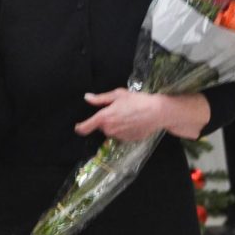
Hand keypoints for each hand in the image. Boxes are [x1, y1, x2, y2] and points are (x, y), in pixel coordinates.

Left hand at [75, 89, 208, 140]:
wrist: (157, 112)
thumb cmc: (137, 100)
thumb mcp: (117, 95)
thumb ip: (100, 99)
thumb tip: (87, 98)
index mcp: (104, 117)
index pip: (86, 127)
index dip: (80, 127)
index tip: (78, 127)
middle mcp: (110, 129)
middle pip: (101, 126)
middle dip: (106, 119)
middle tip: (118, 109)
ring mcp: (119, 136)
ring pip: (111, 131)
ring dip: (115, 124)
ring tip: (127, 114)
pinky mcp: (128, 140)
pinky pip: (121, 135)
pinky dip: (124, 129)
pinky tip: (133, 121)